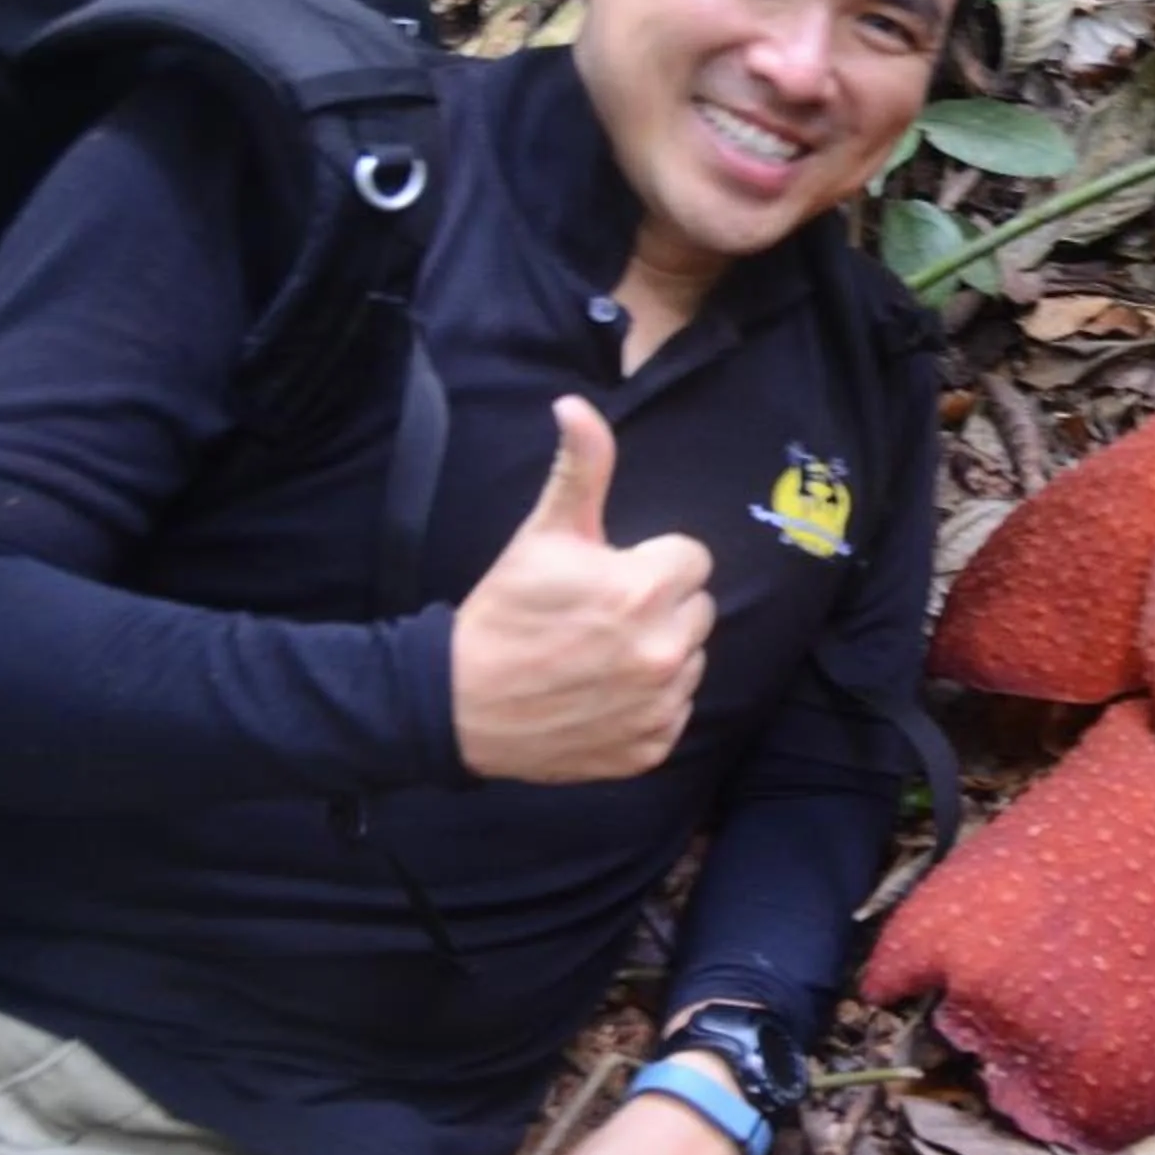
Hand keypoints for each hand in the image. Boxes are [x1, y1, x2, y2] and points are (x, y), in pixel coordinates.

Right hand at [453, 397, 715, 783]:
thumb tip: (577, 405)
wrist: (457, 704)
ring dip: (659, 655)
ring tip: (600, 655)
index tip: (612, 575)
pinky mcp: (650, 749)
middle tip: (603, 616)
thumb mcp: (543, 534)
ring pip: (691, 661)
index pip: (693, 560)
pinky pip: (674, 713)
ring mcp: (659, 706)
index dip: (652, 562)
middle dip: (660, 607)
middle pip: (697, 610)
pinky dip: (648, 707)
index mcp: (646, 590)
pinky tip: (602, 695)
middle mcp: (663, 651)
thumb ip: (581, 467)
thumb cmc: (505, 611)